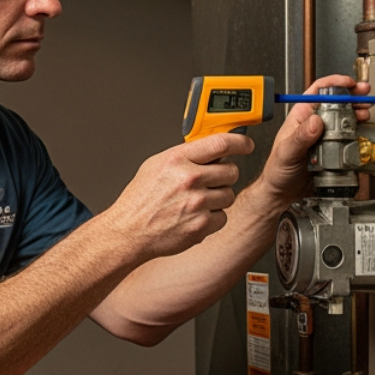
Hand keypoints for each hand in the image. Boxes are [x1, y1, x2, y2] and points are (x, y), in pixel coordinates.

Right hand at [106, 132, 254, 258]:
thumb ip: (185, 155)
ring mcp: (197, 203)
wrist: (128, 231)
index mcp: (177, 159)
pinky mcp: (201, 225)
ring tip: (198, 201)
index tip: (246, 146)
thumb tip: (210, 148)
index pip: (221, 143)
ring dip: (219, 198)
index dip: (240, 143)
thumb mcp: (156, 165)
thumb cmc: (140, 200)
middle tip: (212, 181)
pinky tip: (195, 216)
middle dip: (225, 175)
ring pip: (229, 195)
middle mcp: (189, 179)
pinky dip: (213, 218)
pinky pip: (223, 217)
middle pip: (231, 170)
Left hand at [255, 74, 371, 203]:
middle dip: (354, 96)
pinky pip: (348, 136)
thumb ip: (300, 137)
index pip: (319, 91)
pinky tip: (362, 132)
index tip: (350, 84)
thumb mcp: (286, 152)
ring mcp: (325, 135)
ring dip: (358, 113)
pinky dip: (358, 132)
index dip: (336, 83)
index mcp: (301, 116)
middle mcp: (314, 123)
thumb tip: (315, 121)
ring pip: (345, 117)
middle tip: (366, 96)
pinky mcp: (333, 148)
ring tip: (366, 114)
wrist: (282, 193)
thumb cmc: (277, 171)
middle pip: (337, 101)